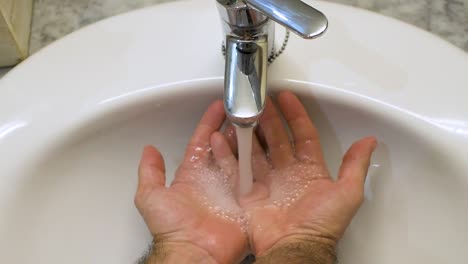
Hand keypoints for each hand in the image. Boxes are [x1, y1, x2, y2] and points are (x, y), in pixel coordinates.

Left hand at [135, 101, 248, 263]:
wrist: (195, 252)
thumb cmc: (174, 230)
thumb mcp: (151, 196)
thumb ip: (150, 172)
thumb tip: (148, 150)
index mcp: (192, 175)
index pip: (201, 142)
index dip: (208, 123)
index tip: (216, 108)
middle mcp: (212, 180)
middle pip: (224, 146)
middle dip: (231, 127)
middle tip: (240, 111)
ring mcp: (230, 188)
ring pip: (240, 156)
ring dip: (245, 138)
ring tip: (252, 121)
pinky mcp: (246, 199)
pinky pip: (254, 175)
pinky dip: (258, 160)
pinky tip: (263, 145)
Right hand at [224, 91, 376, 255]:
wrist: (293, 247)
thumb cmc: (320, 226)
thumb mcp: (347, 193)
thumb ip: (355, 165)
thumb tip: (369, 142)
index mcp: (309, 170)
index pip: (302, 134)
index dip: (296, 115)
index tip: (287, 98)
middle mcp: (287, 173)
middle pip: (276, 138)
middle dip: (270, 118)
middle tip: (261, 101)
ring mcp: (267, 182)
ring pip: (256, 149)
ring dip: (249, 131)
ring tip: (242, 114)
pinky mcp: (248, 192)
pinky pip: (237, 168)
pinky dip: (228, 154)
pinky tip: (223, 138)